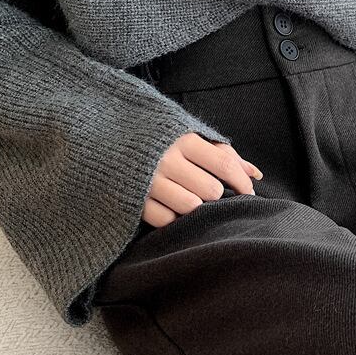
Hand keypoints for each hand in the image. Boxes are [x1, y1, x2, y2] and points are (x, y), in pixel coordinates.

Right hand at [142, 132, 262, 227]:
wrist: (100, 136)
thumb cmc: (155, 138)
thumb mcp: (186, 135)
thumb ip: (221, 152)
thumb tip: (255, 173)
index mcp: (182, 139)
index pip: (224, 163)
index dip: (242, 181)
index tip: (248, 192)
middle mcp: (166, 159)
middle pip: (211, 190)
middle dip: (215, 194)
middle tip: (208, 191)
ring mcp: (148, 181)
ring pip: (191, 206)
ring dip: (195, 207)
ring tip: (189, 198)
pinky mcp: (133, 200)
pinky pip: (165, 219)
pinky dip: (172, 217)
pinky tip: (170, 207)